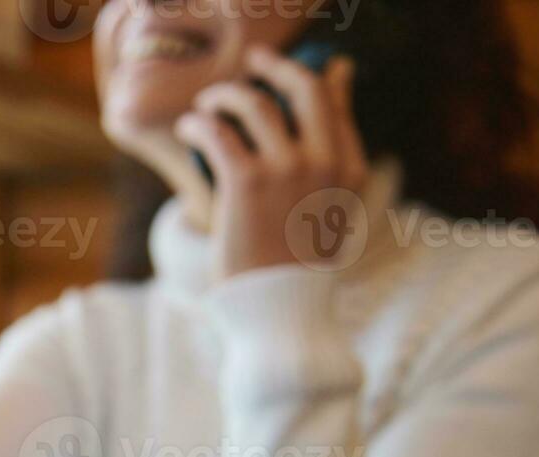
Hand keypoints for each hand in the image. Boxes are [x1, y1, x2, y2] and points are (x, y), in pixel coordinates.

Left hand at [175, 46, 367, 280]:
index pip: (332, 103)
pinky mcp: (245, 182)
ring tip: (208, 105)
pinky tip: (189, 128)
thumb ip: (333, 152)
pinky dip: (198, 122)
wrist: (277, 311)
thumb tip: (338, 84)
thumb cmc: (295, 263)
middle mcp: (324, 162)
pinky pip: (217, 131)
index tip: (282, 71)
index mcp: (349, 169)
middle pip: (301, 87)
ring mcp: (287, 170)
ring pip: (253, 103)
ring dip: (225, 95)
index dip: (309, 78)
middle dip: (274, 66)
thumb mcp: (327, 209)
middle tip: (252, 62)